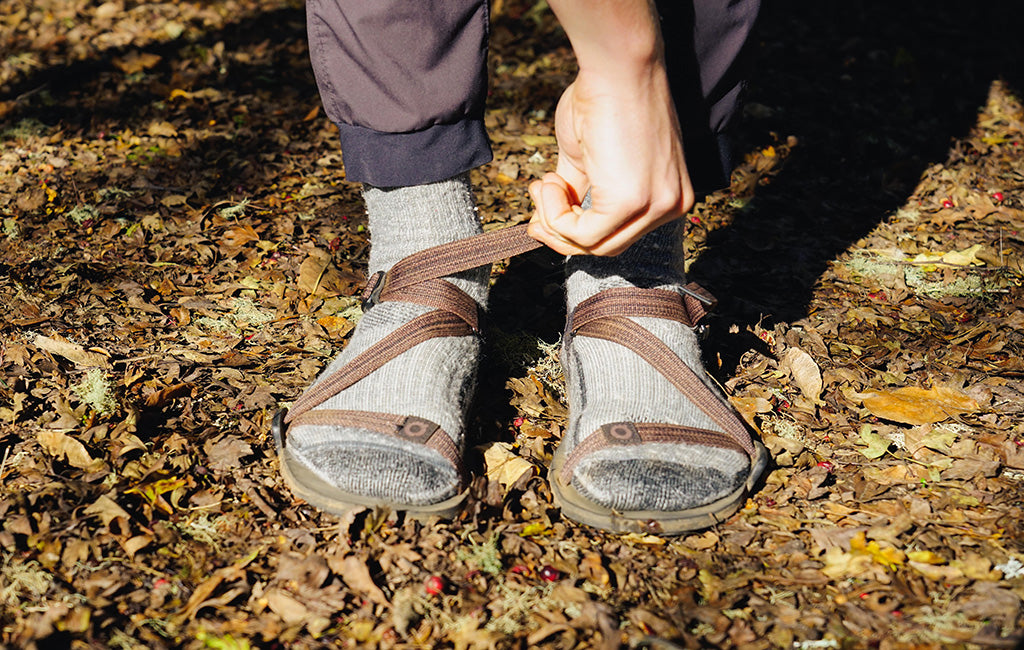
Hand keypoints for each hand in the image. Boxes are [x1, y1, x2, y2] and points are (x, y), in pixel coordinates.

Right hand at [527, 63, 694, 255]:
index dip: (576, 227)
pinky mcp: (633, 203)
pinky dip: (555, 214)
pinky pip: (582, 234)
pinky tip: (548, 183)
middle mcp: (672, 205)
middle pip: (608, 247)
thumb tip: (549, 223)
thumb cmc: (604, 99)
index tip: (547, 199)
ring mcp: (657, 207)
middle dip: (562, 231)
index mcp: (669, 195)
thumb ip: (579, 193)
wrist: (615, 66)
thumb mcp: (589, 158)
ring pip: (595, 246)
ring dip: (555, 220)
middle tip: (538, 198)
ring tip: (544, 184)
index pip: (621, 234)